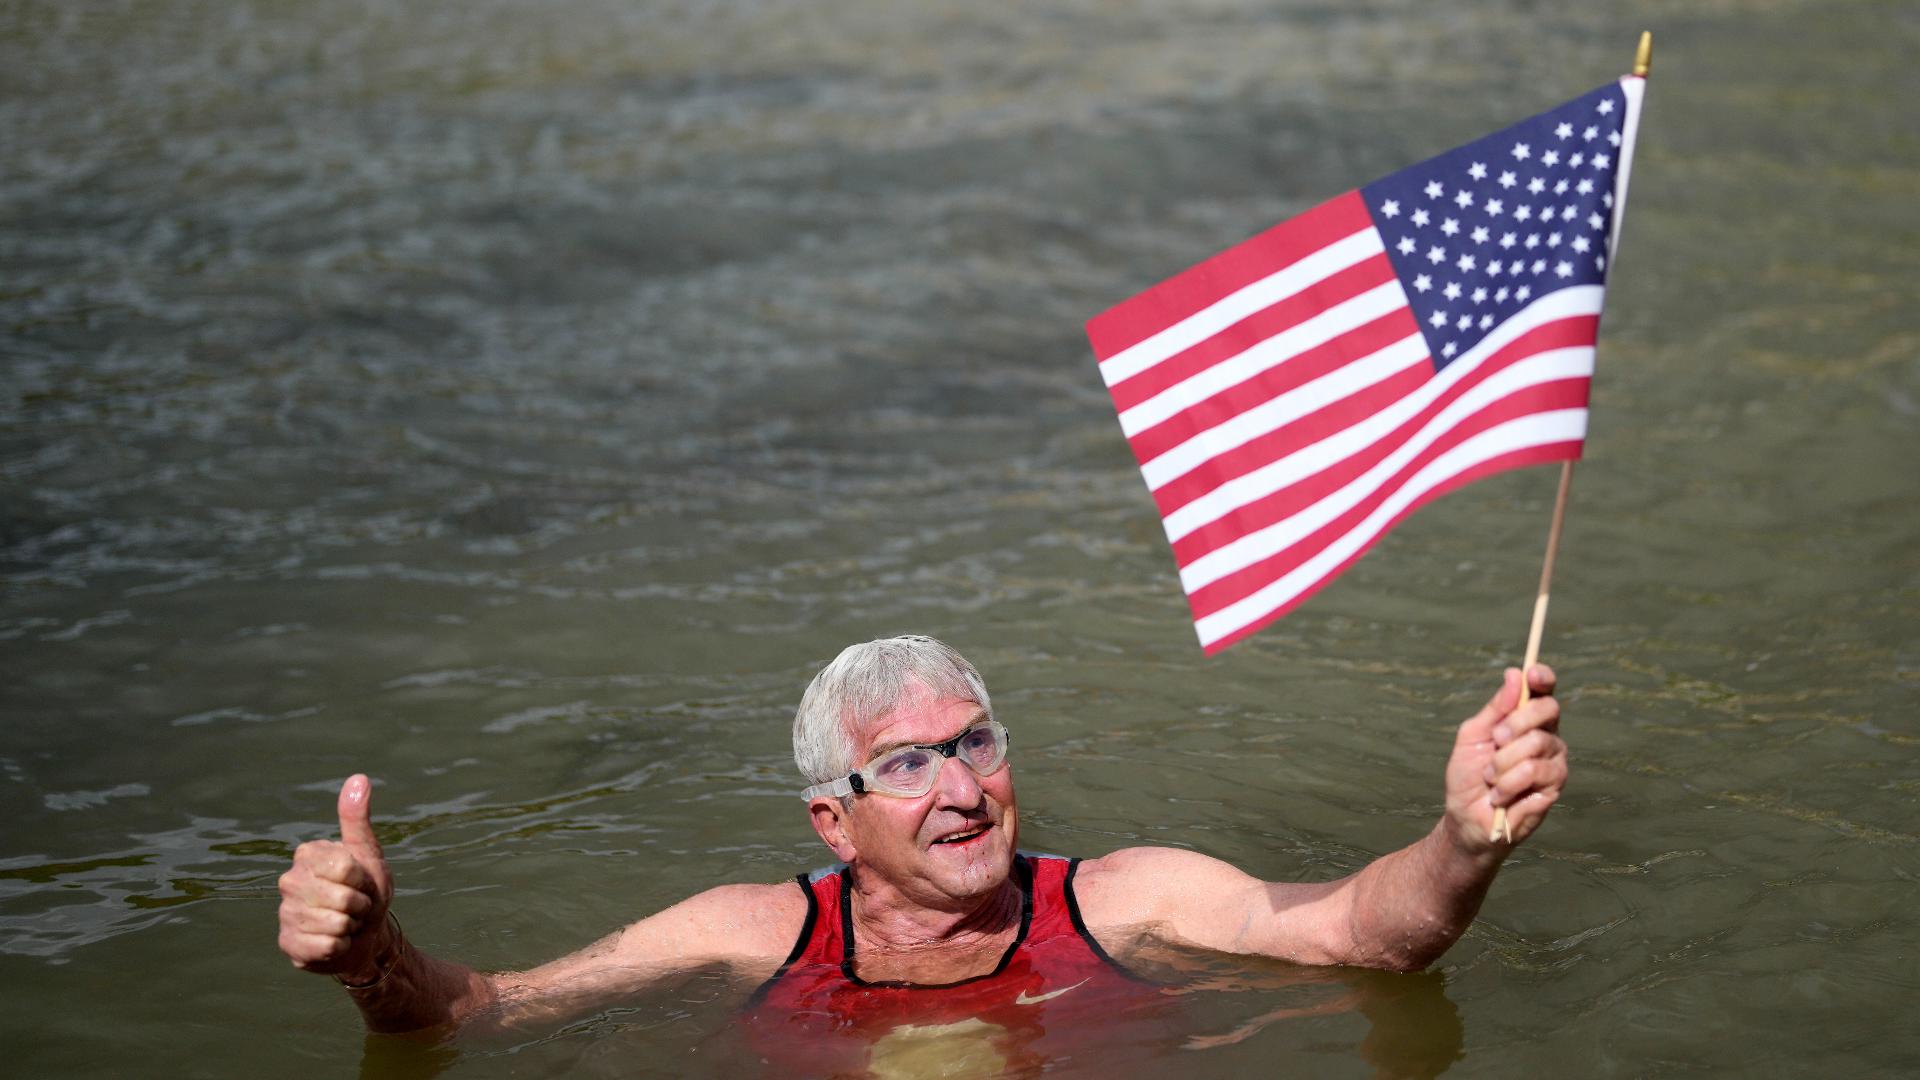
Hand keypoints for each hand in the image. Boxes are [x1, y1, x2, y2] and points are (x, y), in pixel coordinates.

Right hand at [277, 774, 395, 979]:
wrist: (366, 934)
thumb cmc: (367, 890)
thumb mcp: (368, 853)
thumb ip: (358, 818)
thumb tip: (359, 778)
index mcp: (308, 855)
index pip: (346, 867)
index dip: (363, 879)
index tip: (361, 881)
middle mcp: (289, 881)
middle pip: (342, 898)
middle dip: (360, 905)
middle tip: (355, 905)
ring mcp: (285, 913)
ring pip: (335, 924)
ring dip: (351, 927)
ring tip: (346, 922)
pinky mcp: (288, 943)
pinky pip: (325, 947)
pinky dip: (340, 947)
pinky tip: (335, 941)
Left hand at [1443, 666, 1565, 852]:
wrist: (1467, 818)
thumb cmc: (1468, 776)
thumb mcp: (1473, 736)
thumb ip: (1495, 708)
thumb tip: (1514, 675)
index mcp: (1527, 720)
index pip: (1544, 691)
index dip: (1542, 678)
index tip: (1532, 673)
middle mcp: (1546, 737)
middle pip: (1548, 710)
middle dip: (1514, 723)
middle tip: (1495, 740)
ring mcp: (1554, 761)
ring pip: (1537, 743)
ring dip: (1503, 762)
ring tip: (1491, 778)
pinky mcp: (1554, 786)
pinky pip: (1534, 772)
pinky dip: (1507, 784)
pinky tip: (1499, 796)